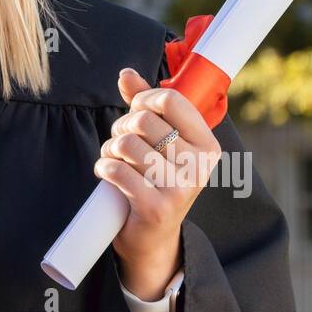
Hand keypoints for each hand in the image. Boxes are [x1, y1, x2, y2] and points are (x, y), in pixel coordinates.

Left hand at [94, 67, 221, 299]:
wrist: (153, 237)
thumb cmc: (156, 179)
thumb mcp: (158, 141)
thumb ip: (144, 104)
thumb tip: (126, 74)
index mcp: (207, 144)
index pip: (171, 100)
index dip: (143, 99)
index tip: (135, 111)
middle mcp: (200, 167)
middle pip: (144, 120)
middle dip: (121, 127)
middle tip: (121, 143)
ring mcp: (180, 189)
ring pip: (126, 144)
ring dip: (109, 149)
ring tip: (114, 160)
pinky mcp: (156, 208)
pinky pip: (116, 170)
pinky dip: (104, 168)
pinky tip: (108, 174)